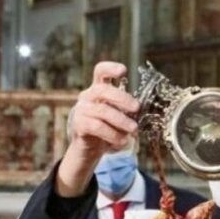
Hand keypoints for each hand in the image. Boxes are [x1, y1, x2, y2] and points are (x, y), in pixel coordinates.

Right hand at [56, 62, 138, 196]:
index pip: (100, 72)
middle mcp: (88, 96)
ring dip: (121, 120)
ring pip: (103, 111)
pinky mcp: (79, 125)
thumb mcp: (118, 116)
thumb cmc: (107, 129)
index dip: (110, 68)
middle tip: (137, 108)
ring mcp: (82, 110)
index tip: (123, 71)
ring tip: (134, 129)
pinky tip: (123, 141)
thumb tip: (141, 109)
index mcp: (98, 89)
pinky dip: (112, 134)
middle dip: (122, 98)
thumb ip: (126, 110)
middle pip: (103, 90)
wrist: (89, 149)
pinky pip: (97, 127)